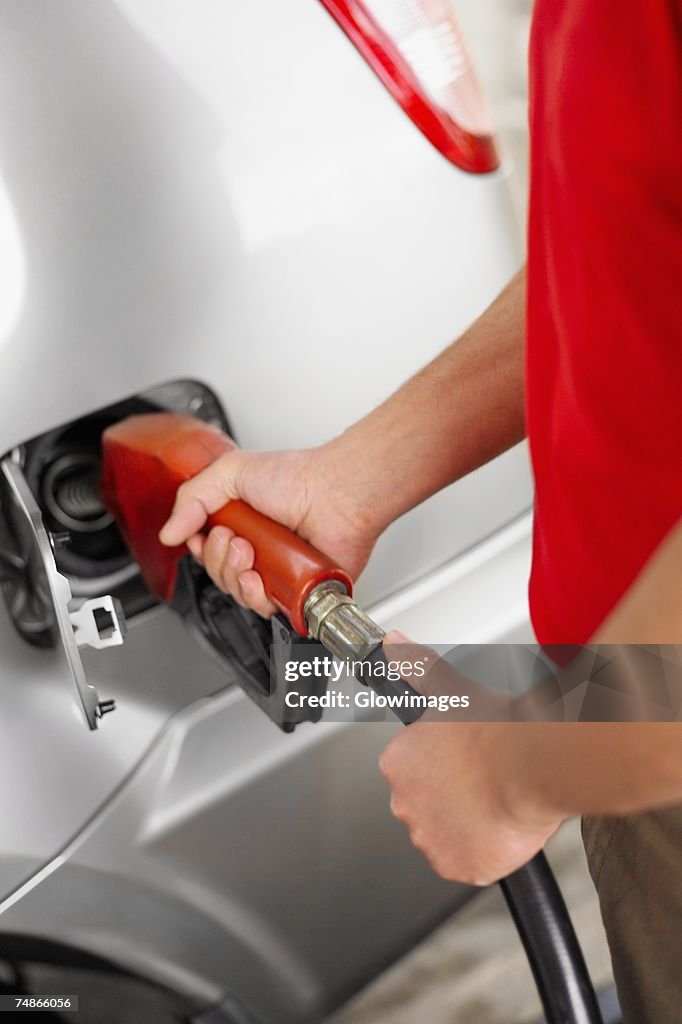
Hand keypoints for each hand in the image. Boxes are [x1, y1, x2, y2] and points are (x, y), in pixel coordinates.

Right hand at [159, 441, 380, 616]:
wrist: (336, 495)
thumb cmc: (298, 477)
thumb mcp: (230, 471)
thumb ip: (192, 498)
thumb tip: (170, 533)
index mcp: (242, 521)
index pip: (206, 549)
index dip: (201, 549)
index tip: (207, 535)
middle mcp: (259, 548)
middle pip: (218, 574)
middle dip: (218, 560)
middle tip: (236, 539)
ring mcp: (277, 570)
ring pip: (237, 594)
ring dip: (234, 576)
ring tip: (250, 553)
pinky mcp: (296, 591)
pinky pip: (264, 609)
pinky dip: (256, 597)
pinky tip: (260, 579)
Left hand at [379, 633, 561, 884]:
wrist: (533, 762)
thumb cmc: (497, 728)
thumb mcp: (450, 687)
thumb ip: (417, 666)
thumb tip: (394, 645)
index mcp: (397, 764)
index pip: (412, 770)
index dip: (443, 765)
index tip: (466, 759)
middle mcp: (405, 804)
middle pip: (427, 804)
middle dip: (452, 795)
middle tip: (484, 780)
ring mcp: (431, 840)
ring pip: (447, 834)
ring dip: (467, 823)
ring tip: (496, 799)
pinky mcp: (460, 866)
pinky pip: (470, 862)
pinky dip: (486, 851)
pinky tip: (502, 825)